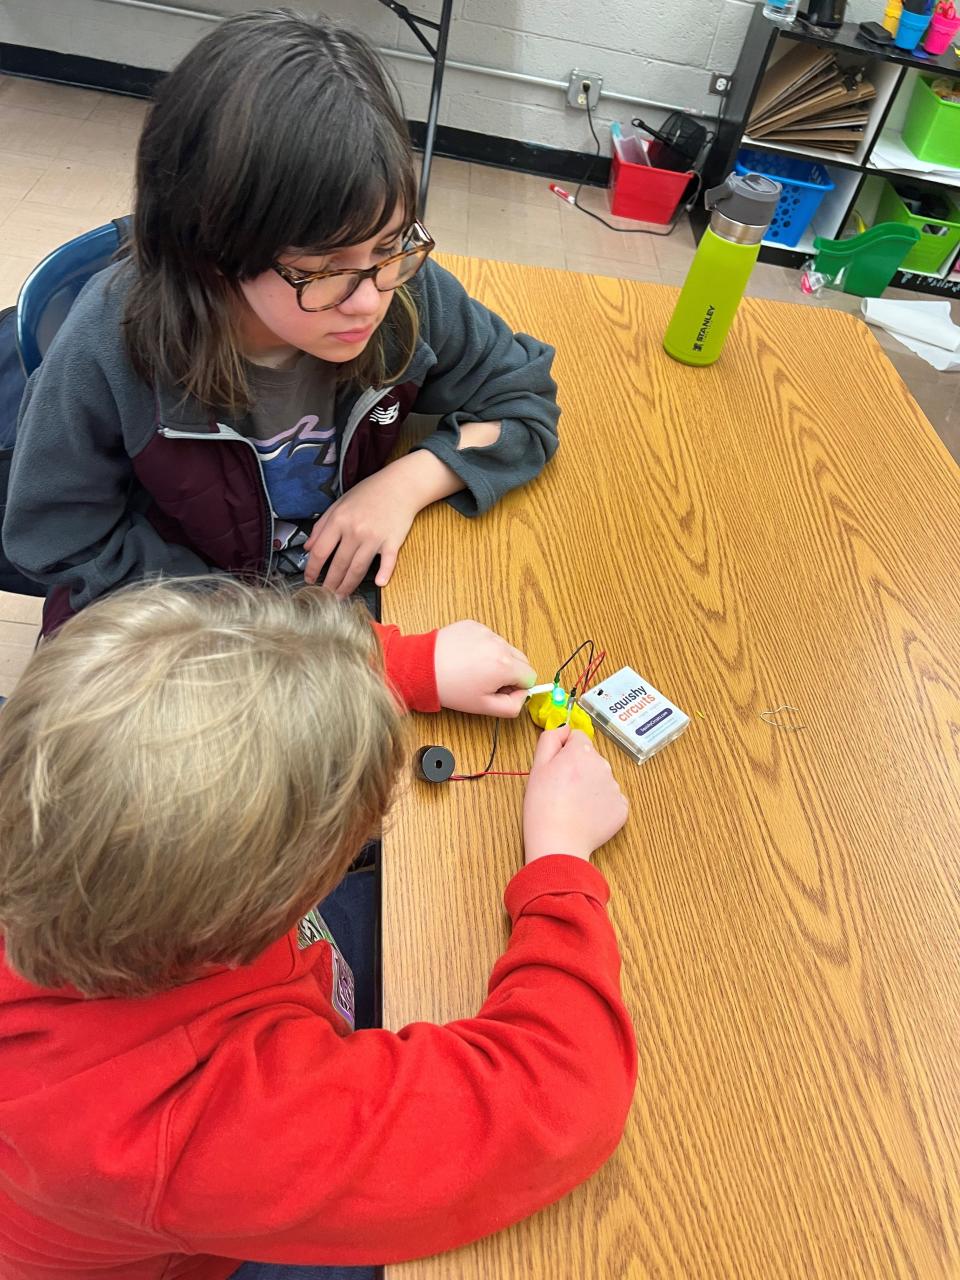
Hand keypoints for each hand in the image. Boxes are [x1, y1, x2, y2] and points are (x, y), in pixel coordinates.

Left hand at [303, 469, 420, 597]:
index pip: (320, 551)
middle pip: (338, 565)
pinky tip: (379, 583)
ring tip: (341, 596)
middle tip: (325, 595)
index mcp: (339, 520)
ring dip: (348, 586)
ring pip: (358, 568)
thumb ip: (321, 525)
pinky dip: (384, 574)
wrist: (400, 485)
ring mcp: (374, 538)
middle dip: (330, 584)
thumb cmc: (369, 493)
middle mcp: (355, 531)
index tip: (310, 579)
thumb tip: (307, 547)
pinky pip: (387, 562)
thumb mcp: (339, 503)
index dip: (312, 569)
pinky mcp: (392, 542)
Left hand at [434, 620, 535, 716]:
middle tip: (489, 682)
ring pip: (505, 648)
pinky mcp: (474, 625)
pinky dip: (483, 647)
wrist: (422, 668)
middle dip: (511, 672)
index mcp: (505, 666)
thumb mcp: (483, 707)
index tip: (502, 691)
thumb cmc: (450, 688)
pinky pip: (488, 638)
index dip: (518, 688)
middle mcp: (499, 645)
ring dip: (497, 659)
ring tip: (474, 669)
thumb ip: (512, 706)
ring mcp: (487, 632)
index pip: (531, 676)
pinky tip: (466, 657)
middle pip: (522, 660)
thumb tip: (522, 696)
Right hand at [523, 727, 627, 862]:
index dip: (565, 751)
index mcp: (581, 752)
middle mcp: (603, 765)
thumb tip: (564, 728)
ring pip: (601, 778)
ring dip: (590, 786)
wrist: (558, 843)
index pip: (577, 737)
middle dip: (578, 768)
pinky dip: (600, 805)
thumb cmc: (543, 806)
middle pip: (591, 758)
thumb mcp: (537, 766)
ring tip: (572, 804)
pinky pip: (611, 799)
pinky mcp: (622, 808)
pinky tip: (585, 815)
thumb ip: (550, 739)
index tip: (557, 767)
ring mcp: (615, 787)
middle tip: (561, 789)